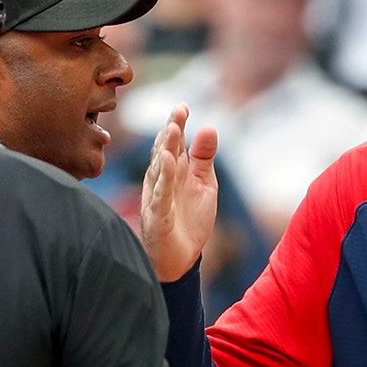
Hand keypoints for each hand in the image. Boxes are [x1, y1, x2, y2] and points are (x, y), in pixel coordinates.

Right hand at [141, 104, 219, 281]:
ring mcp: (157, 199)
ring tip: (173, 128)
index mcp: (173, 172)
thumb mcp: (204, 184)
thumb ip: (204, 158)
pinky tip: (167, 162)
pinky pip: (160, 195)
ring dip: (166, 149)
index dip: (176, 124)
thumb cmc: (189, 220)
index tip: (183, 106)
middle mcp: (161, 182)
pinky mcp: (157, 218)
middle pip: (164, 151)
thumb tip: (209, 126)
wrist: (180, 260)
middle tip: (178, 111)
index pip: (172, 143)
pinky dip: (164, 178)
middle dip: (171, 131)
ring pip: (159, 170)